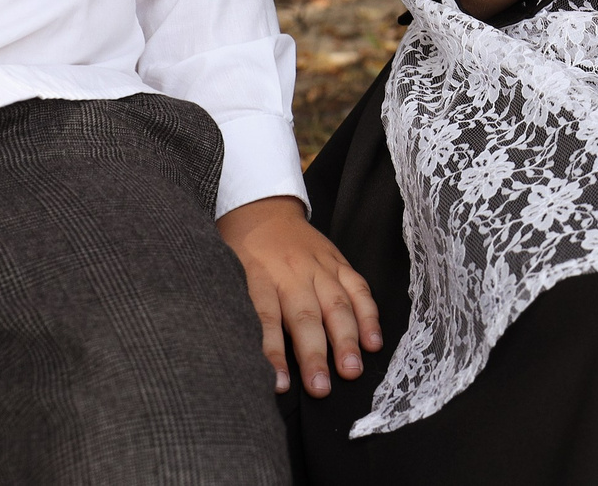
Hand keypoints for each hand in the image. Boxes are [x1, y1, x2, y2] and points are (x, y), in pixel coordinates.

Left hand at [216, 196, 383, 396]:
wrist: (261, 209)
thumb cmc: (239, 251)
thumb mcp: (224, 276)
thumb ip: (234, 310)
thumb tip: (234, 359)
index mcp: (257, 276)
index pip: (264, 317)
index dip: (272, 352)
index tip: (279, 384)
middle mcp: (290, 272)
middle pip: (304, 315)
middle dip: (314, 354)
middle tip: (321, 387)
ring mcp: (319, 266)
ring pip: (336, 304)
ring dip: (346, 339)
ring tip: (352, 370)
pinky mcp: (338, 262)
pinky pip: (358, 288)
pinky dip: (368, 314)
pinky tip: (373, 341)